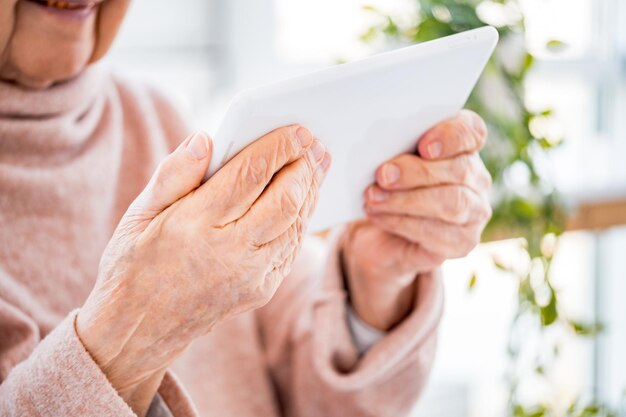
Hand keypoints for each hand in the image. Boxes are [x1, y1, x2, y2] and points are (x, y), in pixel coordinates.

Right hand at [76, 126, 330, 415]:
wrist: (138, 331)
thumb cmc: (134, 266)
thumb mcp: (138, 215)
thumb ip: (173, 175)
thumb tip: (206, 139)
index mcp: (194, 226)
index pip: (249, 175)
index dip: (278, 147)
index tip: (296, 129)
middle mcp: (229, 252)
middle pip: (285, 199)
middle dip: (304, 165)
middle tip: (314, 142)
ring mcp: (250, 276)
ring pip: (295, 223)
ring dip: (310, 190)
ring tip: (317, 163)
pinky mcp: (261, 291)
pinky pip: (291, 247)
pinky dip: (301, 218)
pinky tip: (303, 198)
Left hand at [343, 110, 491, 329]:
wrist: (382, 233)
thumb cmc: (389, 186)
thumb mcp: (389, 161)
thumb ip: (393, 150)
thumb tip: (381, 153)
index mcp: (464, 147)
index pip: (471, 132)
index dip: (451, 136)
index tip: (423, 145)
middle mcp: (477, 178)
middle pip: (459, 169)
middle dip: (417, 172)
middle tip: (383, 175)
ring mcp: (475, 212)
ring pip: (452, 203)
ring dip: (406, 200)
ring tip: (373, 197)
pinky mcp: (462, 242)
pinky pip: (437, 233)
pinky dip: (401, 222)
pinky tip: (377, 216)